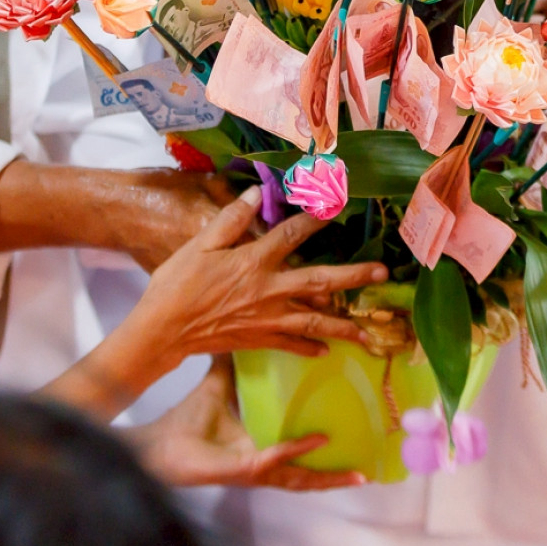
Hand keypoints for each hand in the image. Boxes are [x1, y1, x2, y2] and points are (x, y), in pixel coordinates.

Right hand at [121, 189, 387, 370]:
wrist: (163, 331)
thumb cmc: (177, 284)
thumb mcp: (200, 245)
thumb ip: (231, 221)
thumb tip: (256, 194)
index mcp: (253, 262)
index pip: (291, 235)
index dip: (316, 218)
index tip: (338, 204)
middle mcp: (268, 291)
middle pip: (319, 283)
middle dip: (353, 277)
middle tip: (382, 273)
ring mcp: (267, 319)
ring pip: (314, 322)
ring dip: (343, 326)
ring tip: (367, 332)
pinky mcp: (259, 340)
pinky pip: (291, 344)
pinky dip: (310, 348)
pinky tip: (326, 350)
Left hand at [127, 358, 364, 490]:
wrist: (156, 444)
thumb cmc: (187, 421)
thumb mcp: (219, 386)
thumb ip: (233, 363)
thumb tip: (243, 328)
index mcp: (261, 446)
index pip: (299, 453)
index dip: (326, 452)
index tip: (354, 442)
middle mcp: (262, 463)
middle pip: (308, 474)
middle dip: (338, 475)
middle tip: (369, 472)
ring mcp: (254, 469)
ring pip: (299, 478)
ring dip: (328, 475)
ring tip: (357, 472)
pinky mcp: (242, 470)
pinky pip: (274, 460)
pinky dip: (295, 450)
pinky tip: (316, 440)